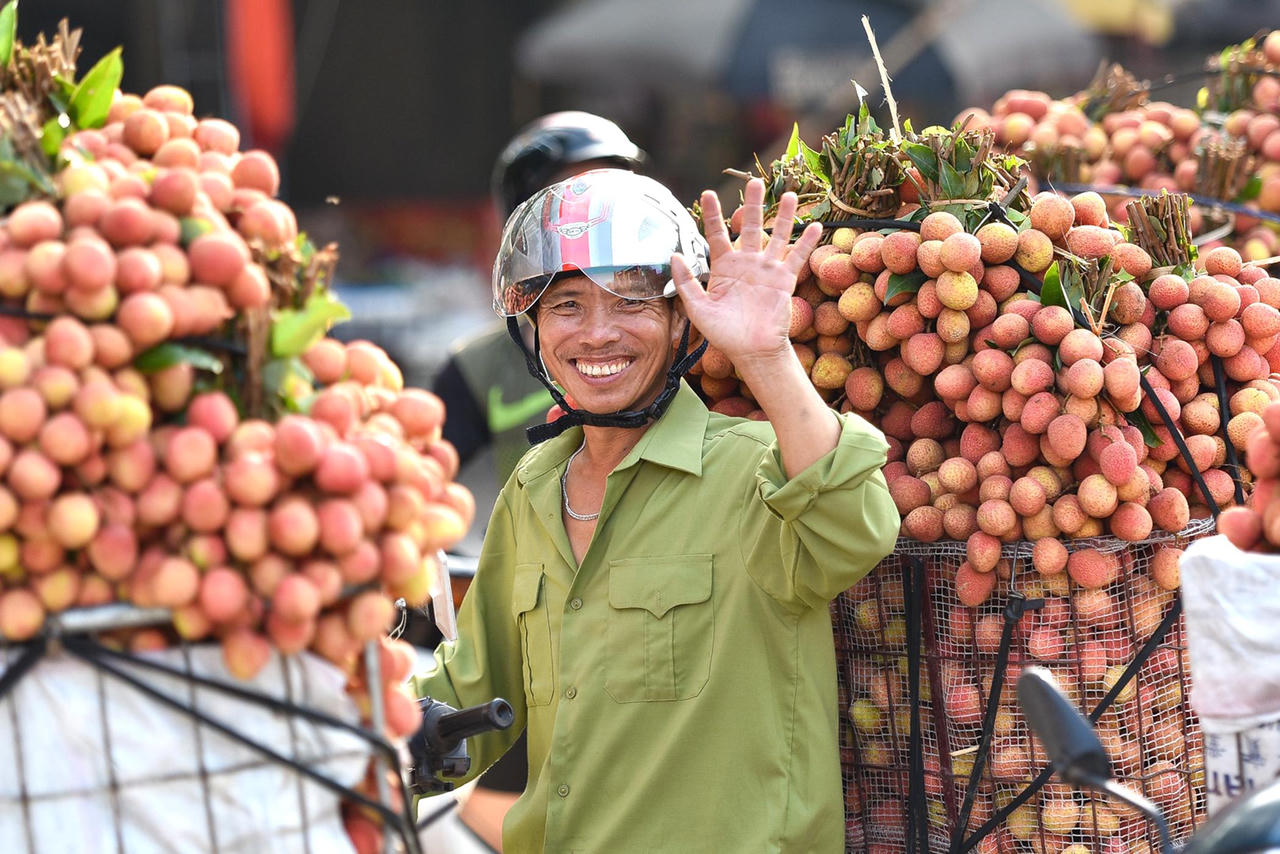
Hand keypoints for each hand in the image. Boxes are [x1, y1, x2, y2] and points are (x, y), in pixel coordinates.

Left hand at [670, 178, 821, 366]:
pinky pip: (796, 257)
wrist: (751, 352)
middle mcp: (746, 263)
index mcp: (723, 267)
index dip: (711, 214)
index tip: (707, 194)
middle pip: (750, 227)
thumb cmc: (723, 334)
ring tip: (790, 195)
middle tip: (755, 182)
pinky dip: (805, 242)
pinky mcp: (784, 280)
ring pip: (777, 236)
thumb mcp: (698, 308)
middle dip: (752, 205)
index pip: (716, 234)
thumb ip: (686, 282)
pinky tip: (813, 225)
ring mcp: (767, 270)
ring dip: (783, 216)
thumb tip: (673, 255)